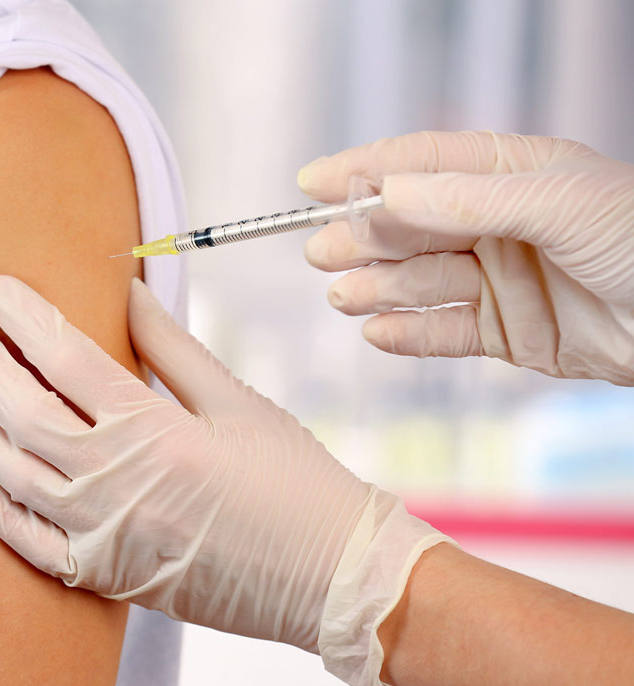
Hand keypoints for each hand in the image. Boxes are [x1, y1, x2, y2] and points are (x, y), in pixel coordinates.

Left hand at [0, 275, 451, 685]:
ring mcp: (102, 537)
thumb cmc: (295, 484)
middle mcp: (116, 485)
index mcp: (154, 431)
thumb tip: (127, 288)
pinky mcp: (103, 577)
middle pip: (23, 413)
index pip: (67, 360)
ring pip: (11, 474)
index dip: (24, 318)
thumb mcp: (238, 402)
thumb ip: (172, 347)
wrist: (330, 581)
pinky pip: (27, 543)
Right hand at [299, 131, 633, 385]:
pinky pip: (444, 332)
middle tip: (322, 251)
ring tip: (344, 296)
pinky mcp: (505, 332)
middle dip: (365, 238)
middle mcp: (500, 224)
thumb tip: (390, 192)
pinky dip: (409, 334)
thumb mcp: (559, 205)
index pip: (426, 165)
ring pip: (421, 282)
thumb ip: (470, 201)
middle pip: (412, 227)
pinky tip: (378, 331)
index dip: (366, 171)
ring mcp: (499, 279)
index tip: (313, 183)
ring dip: (379, 289)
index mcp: (515, 174)